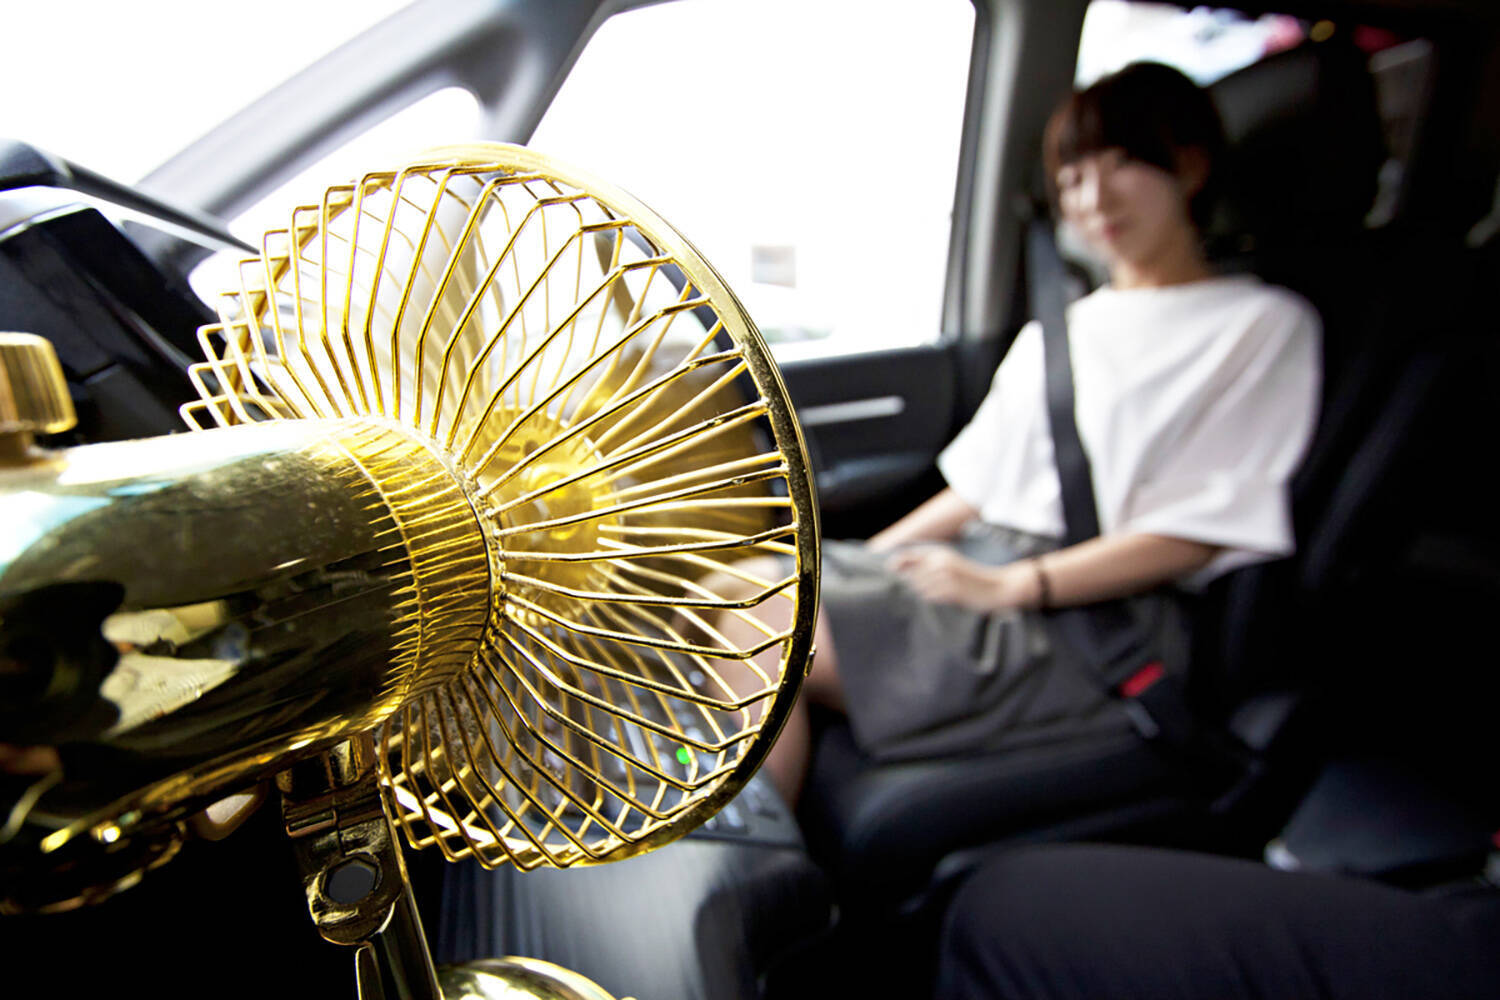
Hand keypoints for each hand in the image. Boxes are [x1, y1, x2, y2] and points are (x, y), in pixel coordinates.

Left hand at [886, 546, 1038, 611]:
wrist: (997, 588)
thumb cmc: (971, 579)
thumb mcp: (950, 566)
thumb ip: (929, 567)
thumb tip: (902, 574)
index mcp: (939, 554)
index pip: (907, 557)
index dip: (896, 564)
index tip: (889, 571)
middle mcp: (940, 562)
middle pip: (911, 576)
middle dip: (912, 584)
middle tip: (929, 590)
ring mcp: (945, 576)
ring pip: (919, 587)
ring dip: (924, 593)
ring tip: (941, 594)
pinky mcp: (951, 590)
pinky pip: (931, 597)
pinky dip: (934, 599)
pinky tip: (947, 598)